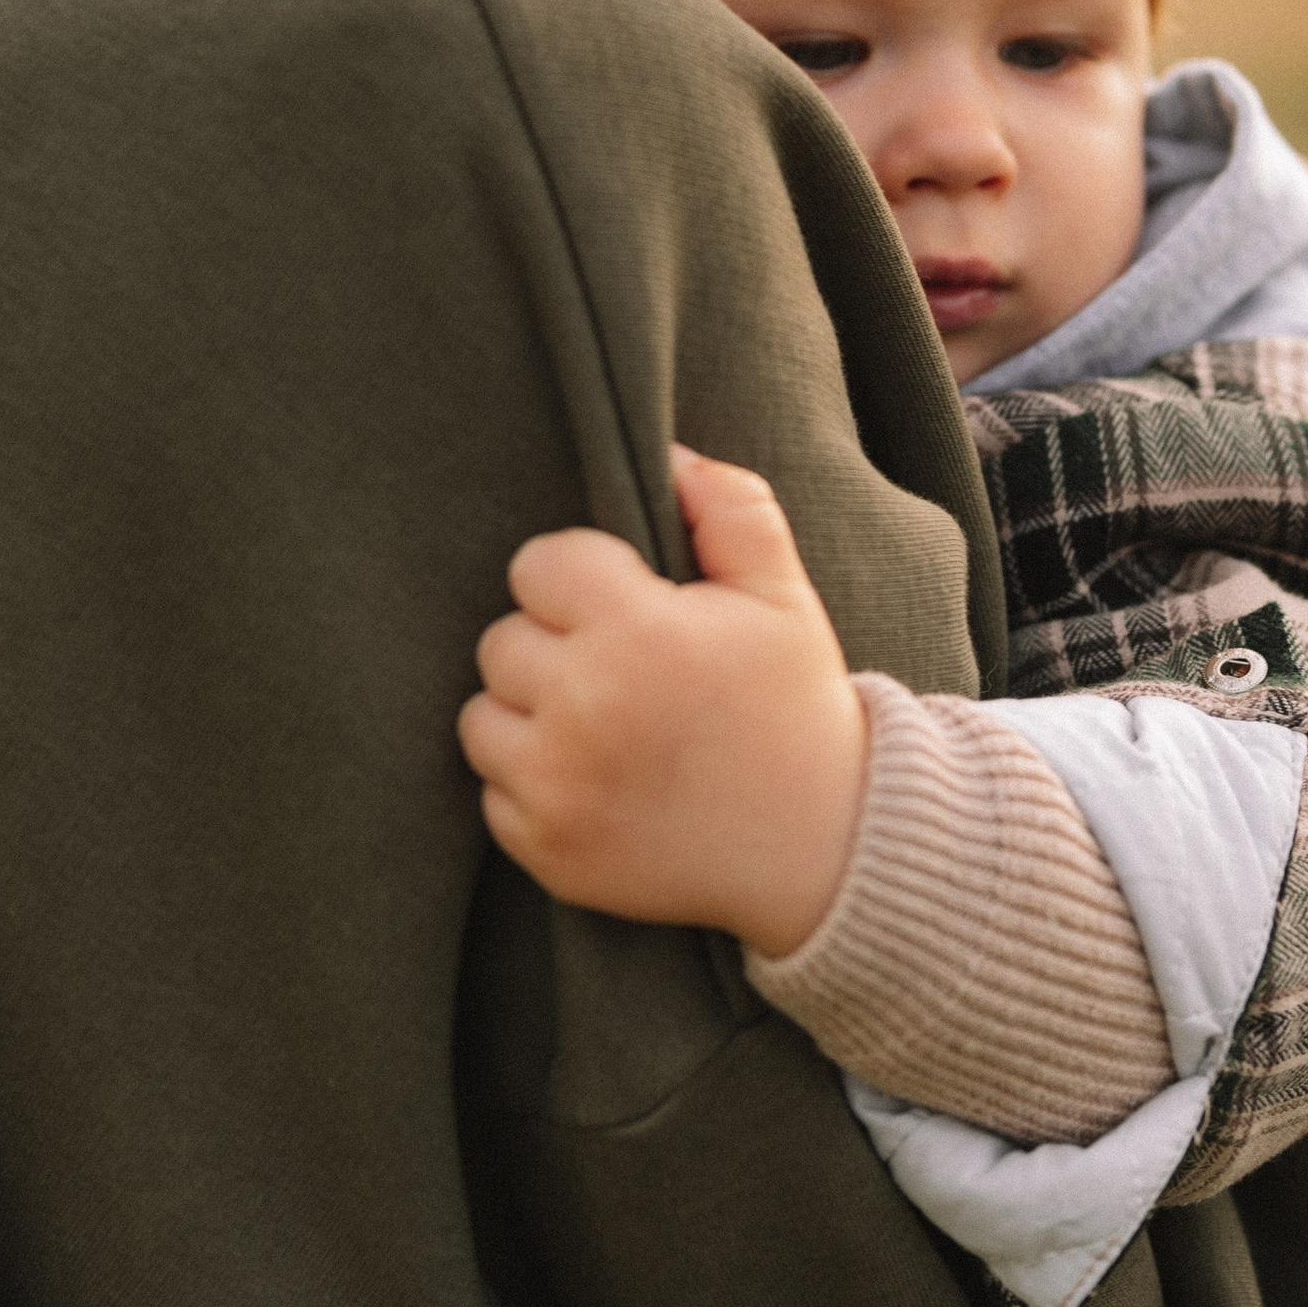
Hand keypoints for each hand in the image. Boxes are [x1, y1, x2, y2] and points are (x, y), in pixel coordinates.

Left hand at [458, 446, 866, 955]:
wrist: (825, 848)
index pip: (538, 564)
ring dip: (529, 715)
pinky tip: (599, 781)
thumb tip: (667, 455)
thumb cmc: (796, 707)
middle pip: (502, 641)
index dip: (582, 578)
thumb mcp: (784, 595)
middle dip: (553, 646)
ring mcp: (558, 789)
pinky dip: (534, 785)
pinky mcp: (546, 851)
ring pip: (483, 717)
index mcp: (640, 634)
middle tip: (622, 672)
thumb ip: (730, 507)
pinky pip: (494, 793)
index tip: (628, 606)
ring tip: (603, 724)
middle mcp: (585, 710)